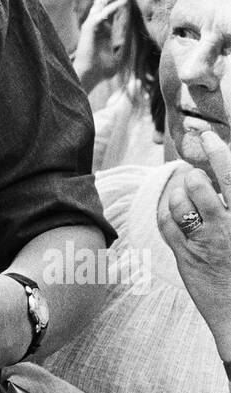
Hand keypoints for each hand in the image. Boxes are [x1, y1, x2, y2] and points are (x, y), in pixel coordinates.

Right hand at [71, 0, 126, 90]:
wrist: (89, 76)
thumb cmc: (101, 71)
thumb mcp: (119, 57)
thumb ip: (125, 48)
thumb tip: (135, 44)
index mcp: (102, 31)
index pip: (109, 10)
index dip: (118, 1)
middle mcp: (95, 25)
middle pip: (103, 3)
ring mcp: (91, 25)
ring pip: (100, 3)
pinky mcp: (89, 28)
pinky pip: (102, 14)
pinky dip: (112, 7)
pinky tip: (123, 3)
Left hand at [158, 129, 230, 359]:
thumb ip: (229, 206)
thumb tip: (219, 184)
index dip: (219, 152)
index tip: (208, 136)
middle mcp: (226, 228)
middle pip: (201, 185)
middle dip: (192, 170)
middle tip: (192, 162)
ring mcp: (204, 242)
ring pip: (179, 201)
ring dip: (178, 192)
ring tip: (186, 192)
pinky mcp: (186, 256)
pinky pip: (167, 222)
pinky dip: (167, 210)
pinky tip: (173, 209)